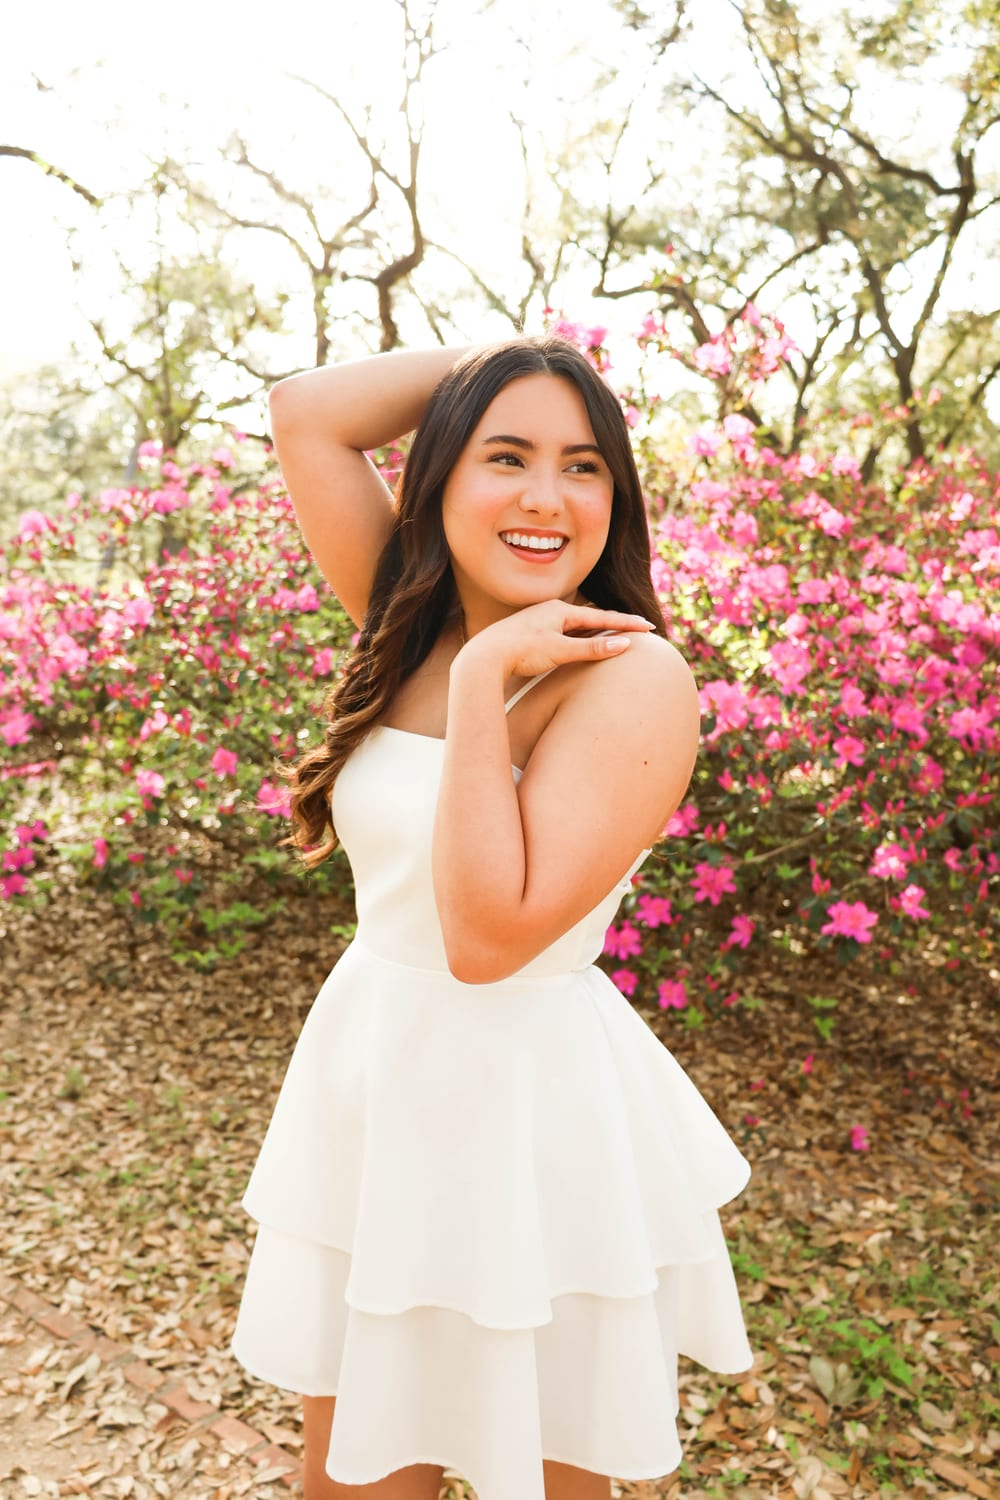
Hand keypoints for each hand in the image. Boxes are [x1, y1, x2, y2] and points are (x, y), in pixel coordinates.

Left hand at [461, 599, 654, 680]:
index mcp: (560, 610)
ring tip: (614, 633)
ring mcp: (540, 621)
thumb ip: (592, 648)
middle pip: (591, 616)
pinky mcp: (531, 633)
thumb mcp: (560, 651)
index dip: (626, 623)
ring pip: (576, 624)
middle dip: (614, 622)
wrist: (484, 656)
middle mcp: (551, 611)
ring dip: (596, 629)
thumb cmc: (521, 651)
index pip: (602, 616)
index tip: (648, 627)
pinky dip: (579, 636)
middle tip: (637, 628)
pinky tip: (578, 641)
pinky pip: (563, 632)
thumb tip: (623, 644)